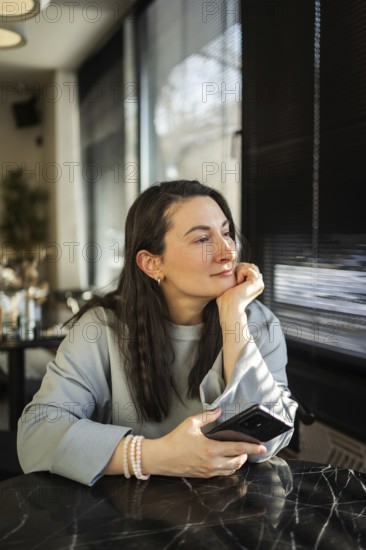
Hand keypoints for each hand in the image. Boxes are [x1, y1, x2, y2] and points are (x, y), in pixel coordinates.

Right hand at [141, 408, 266, 477]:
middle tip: (249, 447)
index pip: (237, 449)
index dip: (251, 448)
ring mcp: (208, 471)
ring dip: (238, 462)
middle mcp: (212, 462)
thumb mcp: (190, 423)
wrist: (161, 458)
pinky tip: (227, 460)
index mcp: (210, 449)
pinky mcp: (204, 476)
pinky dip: (229, 467)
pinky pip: (222, 473)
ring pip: (231, 469)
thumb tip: (218, 410)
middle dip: (246, 454)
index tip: (262, 447)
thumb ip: (206, 416)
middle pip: (238, 461)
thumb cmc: (174, 440)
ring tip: (240, 453)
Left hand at [216, 262, 264, 313]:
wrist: (229, 306)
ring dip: (240, 270)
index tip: (233, 279)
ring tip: (237, 281)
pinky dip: (240, 273)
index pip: (249, 268)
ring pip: (250, 266)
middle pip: (251, 265)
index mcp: (254, 285)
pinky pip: (248, 269)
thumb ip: (236, 275)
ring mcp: (259, 283)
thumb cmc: (226, 298)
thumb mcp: (231, 284)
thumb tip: (234, 265)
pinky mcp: (257, 282)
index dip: (239, 269)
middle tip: (234, 279)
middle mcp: (259, 284)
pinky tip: (238, 283)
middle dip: (240, 268)